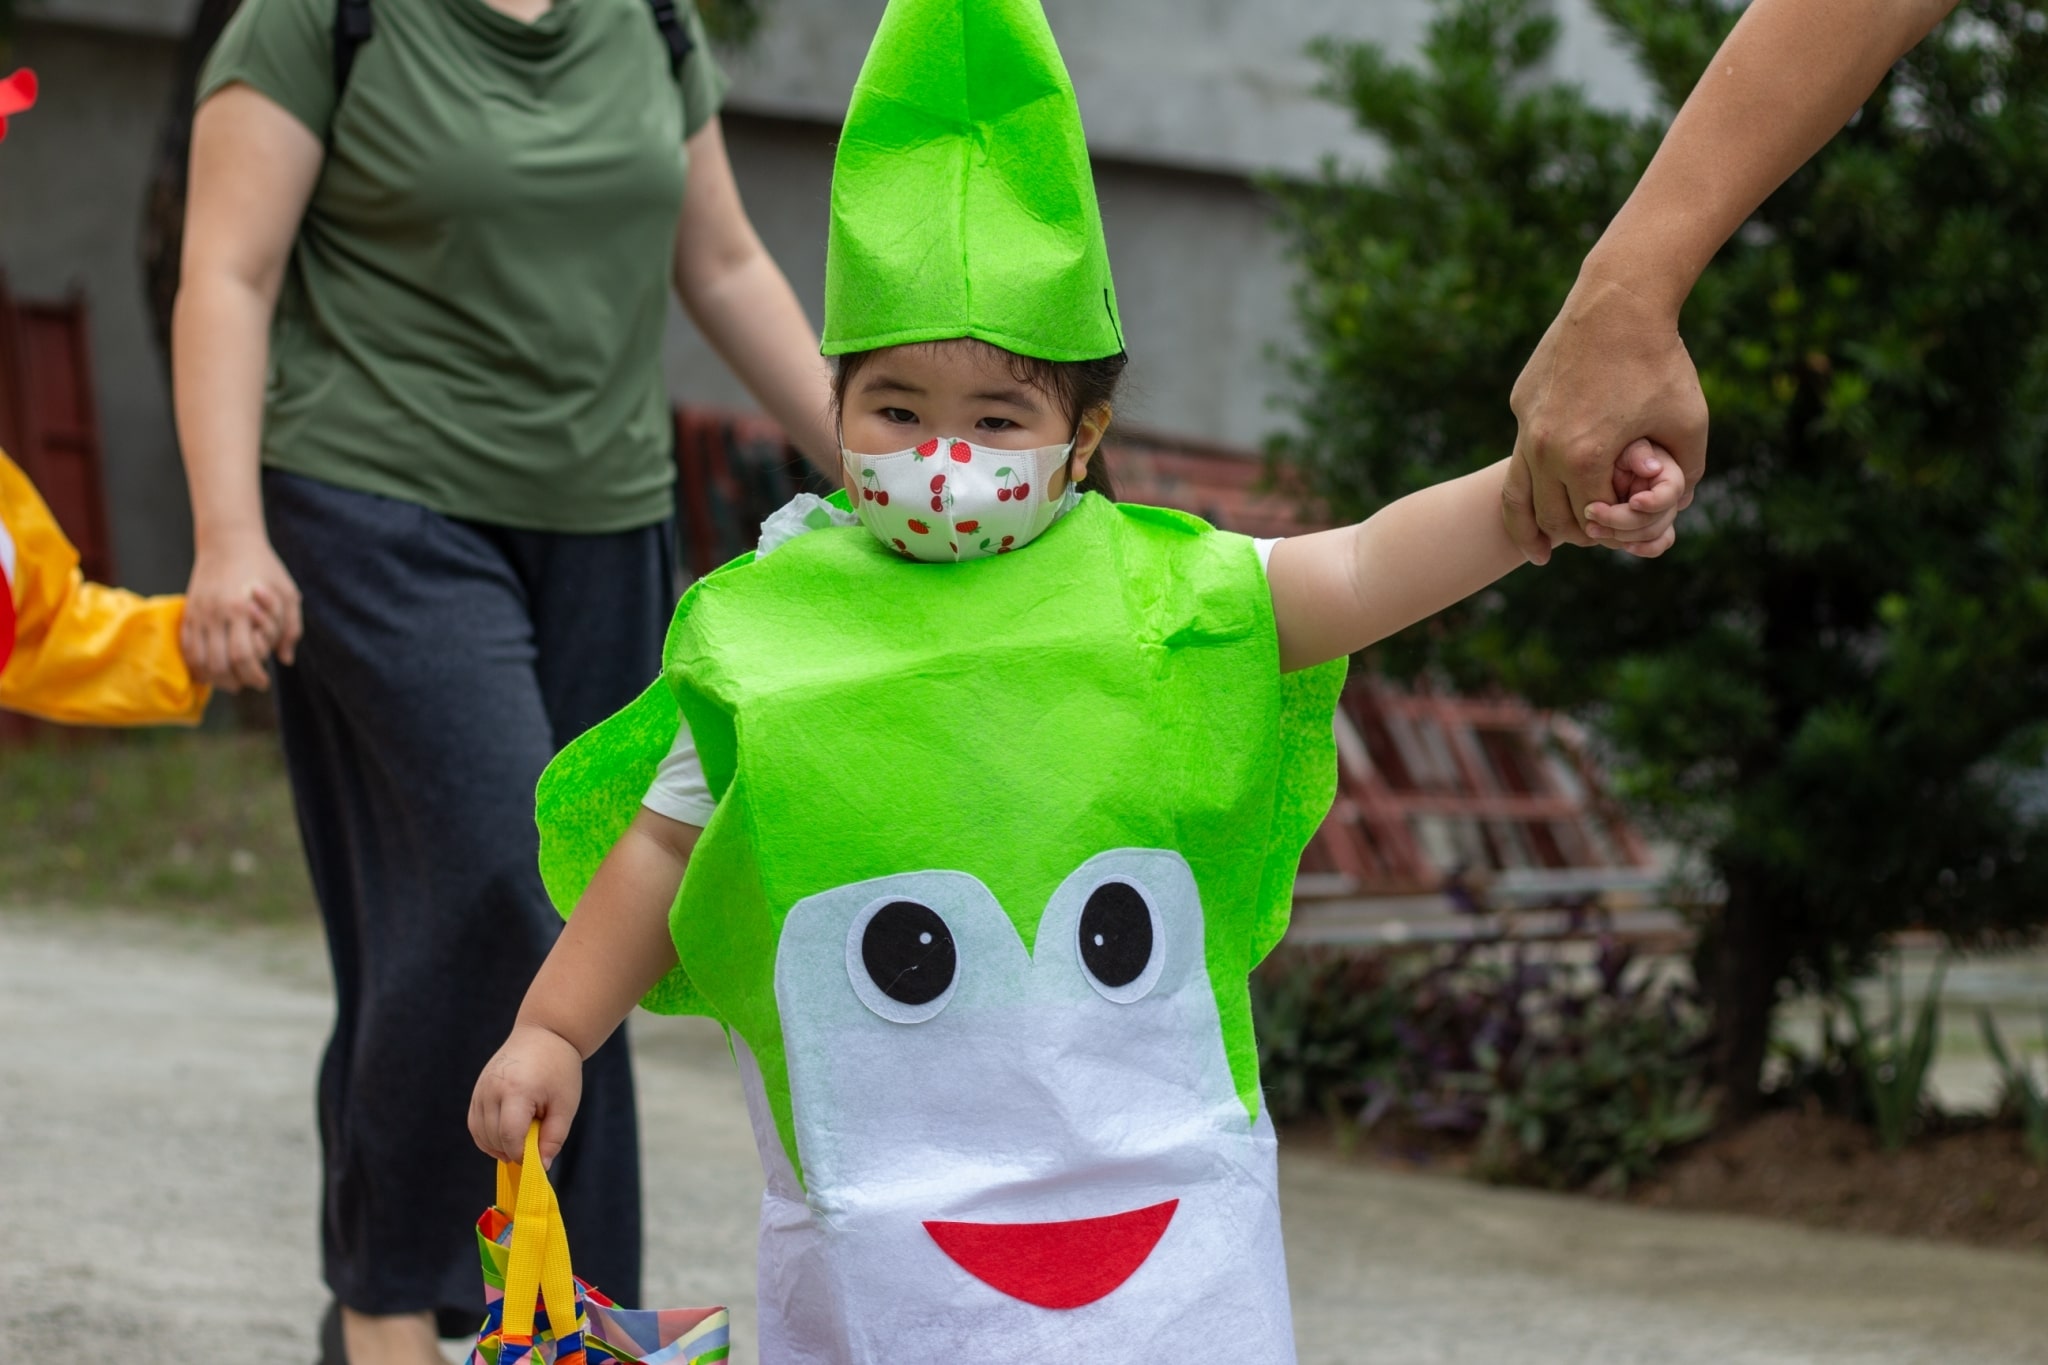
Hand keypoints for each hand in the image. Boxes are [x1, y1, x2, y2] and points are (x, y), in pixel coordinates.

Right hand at [181, 531, 302, 690]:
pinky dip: (196, 664)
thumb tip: (286, 660)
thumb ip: (291, 628)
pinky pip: (185, 646)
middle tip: (248, 684)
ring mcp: (199, 612)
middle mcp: (216, 613)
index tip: (264, 682)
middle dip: (235, 682)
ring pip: (198, 659)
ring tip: (230, 682)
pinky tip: (211, 671)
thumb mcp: (287, 593)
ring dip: (214, 678)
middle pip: (218, 664)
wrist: (228, 541)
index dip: (254, 676)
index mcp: (241, 608)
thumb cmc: (264, 566)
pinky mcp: (188, 611)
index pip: (243, 656)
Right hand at [470, 1024, 583, 1165]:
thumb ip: (554, 1138)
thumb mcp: (565, 1105)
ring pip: (480, 1132)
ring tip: (519, 1144)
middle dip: (510, 1151)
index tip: (535, 1160)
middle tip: (531, 1152)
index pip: (510, 1135)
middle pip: (493, 1136)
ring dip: (497, 1146)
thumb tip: (542, 1168)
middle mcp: (492, 1088)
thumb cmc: (560, 1069)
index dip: (521, 1154)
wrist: (545, 1034)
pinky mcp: (478, 1088)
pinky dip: (486, 1135)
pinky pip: (474, 1122)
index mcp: (516, 1090)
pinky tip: (505, 1138)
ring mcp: (481, 1087)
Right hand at [1506, 275, 1706, 563]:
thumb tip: (1678, 505)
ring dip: (1530, 527)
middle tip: (1588, 540)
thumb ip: (1688, 472)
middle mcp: (1544, 447)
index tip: (1621, 534)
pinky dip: (1534, 475)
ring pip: (1517, 495)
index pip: (1588, 522)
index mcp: (1585, 458)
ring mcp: (1526, 424)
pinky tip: (1547, 482)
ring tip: (1538, 552)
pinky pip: (1522, 451)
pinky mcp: (1521, 402)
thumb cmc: (1660, 361)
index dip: (1609, 533)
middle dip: (1571, 535)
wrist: (1619, 300)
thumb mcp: (1691, 422)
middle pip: (1549, 517)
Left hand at [1584, 439, 1684, 557]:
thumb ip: (1635, 454)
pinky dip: (1643, 548)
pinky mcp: (1647, 528)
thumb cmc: (1604, 449)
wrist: (1584, 466)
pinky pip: (1656, 544)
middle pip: (1659, 518)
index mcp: (1665, 471)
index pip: (1672, 490)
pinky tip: (1625, 546)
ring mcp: (1659, 513)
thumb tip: (1652, 468)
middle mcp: (1666, 494)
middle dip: (1624, 520)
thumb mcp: (1619, 444)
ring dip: (1623, 535)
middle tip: (1589, 512)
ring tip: (1591, 527)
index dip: (1655, 501)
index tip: (1633, 502)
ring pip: (1654, 534)